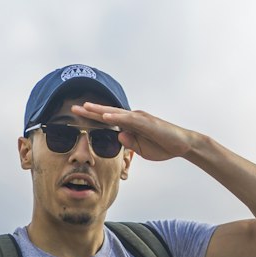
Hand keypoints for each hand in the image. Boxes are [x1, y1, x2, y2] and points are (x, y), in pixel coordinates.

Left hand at [72, 102, 195, 161]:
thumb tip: (118, 137)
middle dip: (90, 111)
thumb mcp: (141, 148)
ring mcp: (139, 118)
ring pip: (116, 113)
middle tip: (73, 108)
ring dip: (99, 110)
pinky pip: (128, 119)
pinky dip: (116, 117)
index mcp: (130, 125)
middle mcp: (132, 118)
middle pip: (108, 113)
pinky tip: (105, 115)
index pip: (108, 121)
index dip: (92, 119)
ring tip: (84, 108)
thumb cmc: (162, 146)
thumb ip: (129, 143)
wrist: (182, 144)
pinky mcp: (146, 121)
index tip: (77, 118)